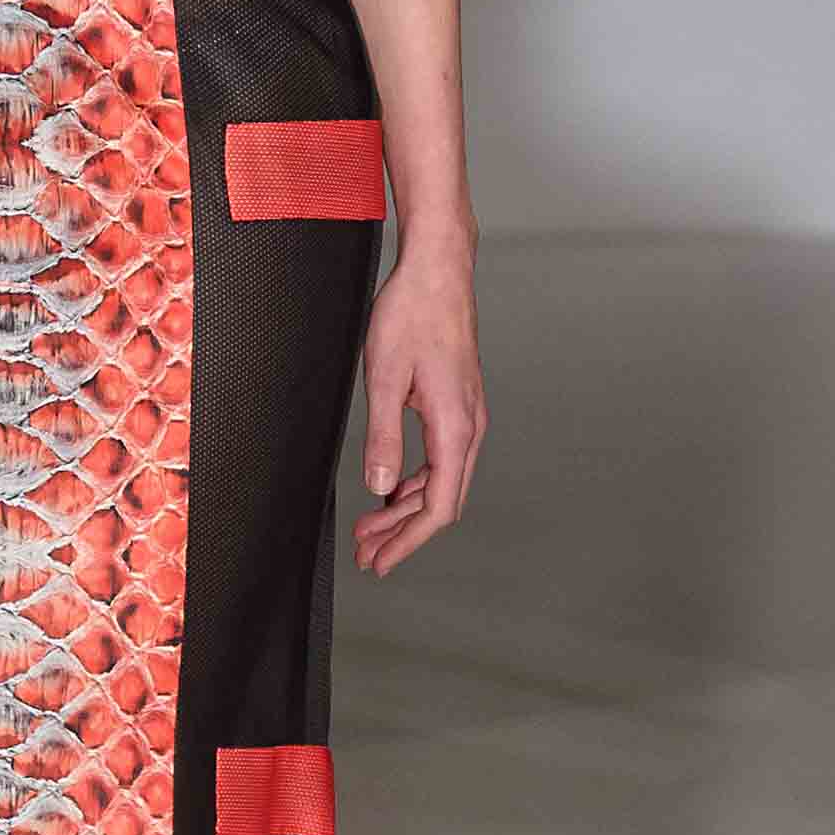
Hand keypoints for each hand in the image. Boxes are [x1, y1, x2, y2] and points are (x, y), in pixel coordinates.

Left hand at [354, 238, 485, 575]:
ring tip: (369, 528)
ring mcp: (467, 417)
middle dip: (403, 533)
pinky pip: (441, 459)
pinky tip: (389, 490)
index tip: (379, 563)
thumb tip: (378, 488)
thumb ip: (382, 438)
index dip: (407, 542)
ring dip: (405, 509)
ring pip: (441, 482)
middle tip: (365, 554)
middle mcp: (469, 428)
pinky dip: (414, 482)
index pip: (437, 507)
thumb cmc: (412, 315)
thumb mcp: (384, 378)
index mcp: (455, 428)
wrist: (438, 271)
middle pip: (441, 501)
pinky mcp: (457, 406)